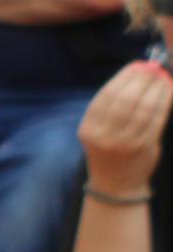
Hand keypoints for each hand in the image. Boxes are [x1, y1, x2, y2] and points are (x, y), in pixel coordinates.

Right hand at [88, 59, 169, 195]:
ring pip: (144, 107)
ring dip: (157, 88)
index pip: (106, 96)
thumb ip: (113, 104)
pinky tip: (168, 90)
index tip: (137, 65)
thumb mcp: (100, 130)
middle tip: (154, 68)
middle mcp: (103, 137)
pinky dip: (165, 100)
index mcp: (88, 129)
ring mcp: (124, 143)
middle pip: (125, 100)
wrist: (115, 183)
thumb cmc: (109, 149)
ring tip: (163, 77)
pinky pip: (157, 118)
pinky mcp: (143, 146)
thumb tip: (139, 69)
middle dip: (142, 80)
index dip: (124, 77)